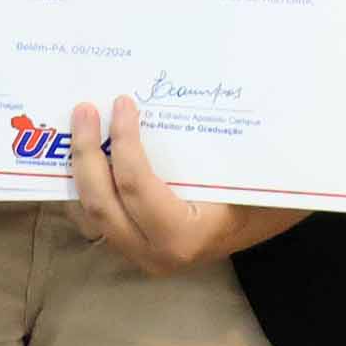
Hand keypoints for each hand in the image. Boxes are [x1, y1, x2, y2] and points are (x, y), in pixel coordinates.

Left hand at [66, 98, 307, 272]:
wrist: (267, 227)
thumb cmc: (264, 196)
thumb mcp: (243, 170)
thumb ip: (211, 144)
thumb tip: (181, 90)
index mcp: (183, 236)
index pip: (136, 186)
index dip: (123, 141)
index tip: (123, 102)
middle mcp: (154, 253)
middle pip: (101, 202)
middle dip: (86, 153)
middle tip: (85, 109)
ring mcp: (140, 254)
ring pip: (91, 215)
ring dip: (79, 170)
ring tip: (78, 128)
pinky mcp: (134, 247)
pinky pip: (97, 219)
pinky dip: (86, 187)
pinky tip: (85, 158)